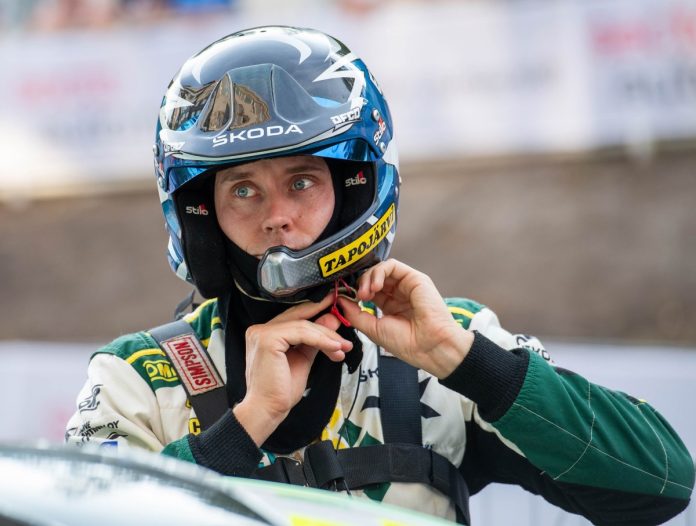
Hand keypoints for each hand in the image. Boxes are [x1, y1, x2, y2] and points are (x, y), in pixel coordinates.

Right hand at [233, 293, 352, 445]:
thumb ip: (314, 340)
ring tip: (342, 348)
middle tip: (345, 332)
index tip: (337, 315)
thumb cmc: (281, 390)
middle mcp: (260, 329)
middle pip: (300, 318)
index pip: (295, 318)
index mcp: (266, 333)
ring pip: (304, 325)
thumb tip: (331, 321)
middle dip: (326, 326)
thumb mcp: (302, 358)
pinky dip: (321, 340)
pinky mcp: (267, 339)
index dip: (317, 313)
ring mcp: (262, 332)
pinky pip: (301, 333)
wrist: (268, 410)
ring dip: (327, 336)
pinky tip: (334, 348)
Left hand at [338, 259, 473, 378]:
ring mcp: (407, 285)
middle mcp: (398, 294)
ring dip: (368, 277)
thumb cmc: (408, 343)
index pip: (368, 290)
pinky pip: (392, 266)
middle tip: (356, 296)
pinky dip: (378, 272)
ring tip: (365, 293)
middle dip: (360, 284)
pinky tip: (374, 286)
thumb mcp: (373, 329)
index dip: (355, 292)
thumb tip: (340, 300)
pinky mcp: (415, 278)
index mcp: (390, 307)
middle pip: (373, 278)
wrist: (430, 347)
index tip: (345, 299)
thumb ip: (356, 314)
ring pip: (380, 269)